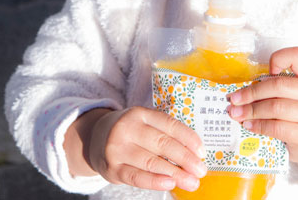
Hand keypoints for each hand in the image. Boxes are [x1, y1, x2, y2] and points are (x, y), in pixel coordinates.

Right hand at [88, 106, 206, 191]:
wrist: (95, 138)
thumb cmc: (130, 133)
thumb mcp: (144, 124)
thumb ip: (165, 134)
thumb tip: (194, 155)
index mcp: (140, 113)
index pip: (169, 125)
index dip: (188, 139)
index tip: (202, 153)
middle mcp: (127, 128)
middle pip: (162, 144)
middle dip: (185, 159)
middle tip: (201, 170)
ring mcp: (117, 148)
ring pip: (151, 161)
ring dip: (175, 173)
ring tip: (191, 182)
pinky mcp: (112, 168)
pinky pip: (136, 177)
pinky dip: (154, 181)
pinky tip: (169, 183)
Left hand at [227, 47, 297, 163]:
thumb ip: (279, 84)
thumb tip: (242, 90)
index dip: (279, 58)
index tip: (267, 69)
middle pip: (278, 85)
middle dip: (252, 92)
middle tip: (234, 99)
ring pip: (275, 107)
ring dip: (251, 110)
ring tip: (236, 113)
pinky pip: (276, 128)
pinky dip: (258, 125)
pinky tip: (249, 124)